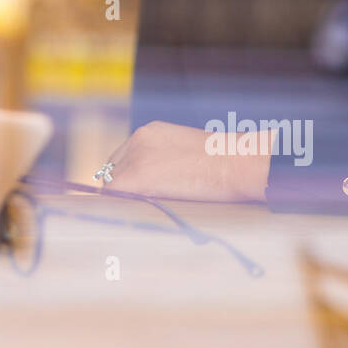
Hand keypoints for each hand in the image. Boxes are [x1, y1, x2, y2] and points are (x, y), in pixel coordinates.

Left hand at [104, 121, 269, 202]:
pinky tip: (137, 215)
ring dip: (123, 198)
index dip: (128, 178)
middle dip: (123, 188)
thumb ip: (166, 160)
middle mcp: (137, 139)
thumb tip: (159, 183)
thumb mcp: (188, 151)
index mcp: (151, 132)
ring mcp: (135, 157)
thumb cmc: (224, 162)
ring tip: (140, 212)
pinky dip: (122, 206)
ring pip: (113, 184)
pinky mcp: (137, 176)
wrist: (235, 162)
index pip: (123, 158)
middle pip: (112, 170)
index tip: (135, 193)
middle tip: (136, 207)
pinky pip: (115, 195)